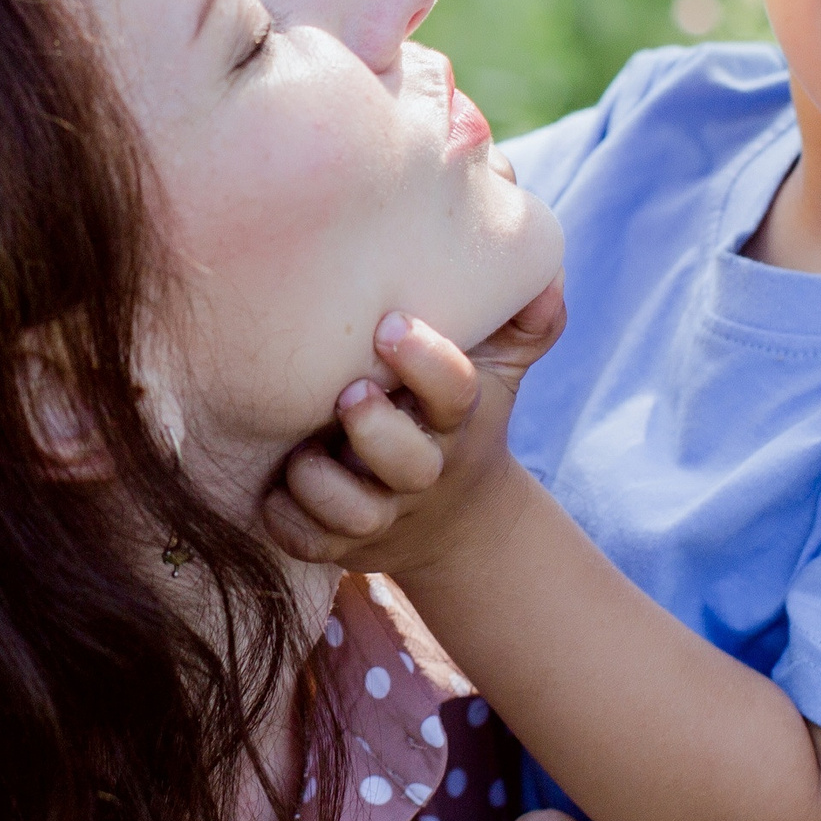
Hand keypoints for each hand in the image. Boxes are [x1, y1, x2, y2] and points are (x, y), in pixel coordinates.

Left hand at [260, 283, 566, 576]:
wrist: (458, 524)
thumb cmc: (461, 421)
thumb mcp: (499, 371)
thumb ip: (524, 321)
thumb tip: (546, 275)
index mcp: (456, 422)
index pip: (455, 392)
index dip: (426, 362)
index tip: (391, 323)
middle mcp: (422, 471)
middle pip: (409, 464)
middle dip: (376, 430)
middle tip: (348, 393)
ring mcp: (383, 513)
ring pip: (356, 513)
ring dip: (321, 484)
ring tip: (303, 452)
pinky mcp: (344, 544)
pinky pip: (311, 545)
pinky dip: (287, 522)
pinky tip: (275, 492)